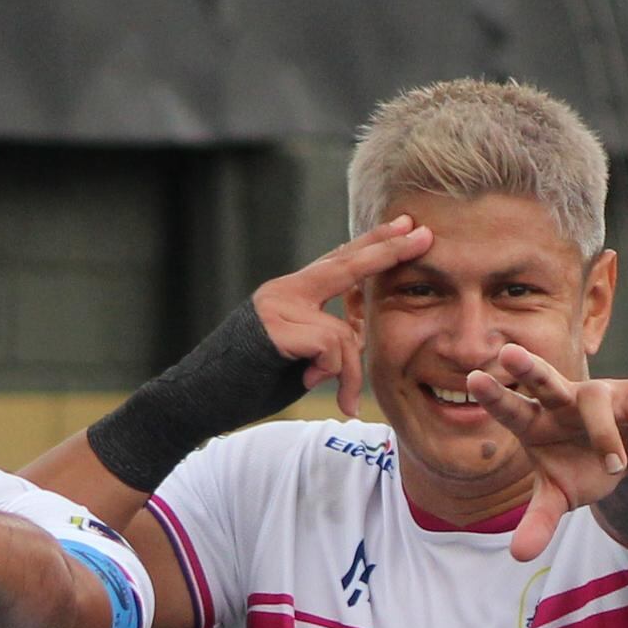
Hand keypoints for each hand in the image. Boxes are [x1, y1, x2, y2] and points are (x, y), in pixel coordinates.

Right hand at [252, 217, 435, 416]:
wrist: (203, 397)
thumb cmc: (252, 380)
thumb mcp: (301, 354)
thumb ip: (328, 336)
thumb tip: (358, 333)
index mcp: (292, 293)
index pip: (339, 262)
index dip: (373, 245)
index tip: (404, 227)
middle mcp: (285, 291)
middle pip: (347, 265)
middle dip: (389, 251)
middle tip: (423, 235)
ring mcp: (278, 306)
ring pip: (344, 333)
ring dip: (350, 373)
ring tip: (346, 401)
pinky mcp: (276, 327)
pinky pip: (330, 348)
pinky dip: (332, 373)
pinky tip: (307, 381)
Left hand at [468, 344, 627, 561]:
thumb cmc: (585, 468)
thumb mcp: (562, 497)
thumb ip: (539, 521)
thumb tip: (518, 556)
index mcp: (537, 422)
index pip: (511, 409)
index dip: (494, 396)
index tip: (472, 380)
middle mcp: (564, 400)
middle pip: (544, 379)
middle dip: (527, 367)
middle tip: (508, 354)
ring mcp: (601, 392)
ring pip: (596, 403)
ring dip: (606, 440)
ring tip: (615, 467)